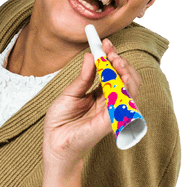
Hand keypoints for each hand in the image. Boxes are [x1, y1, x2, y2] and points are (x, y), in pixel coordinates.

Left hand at [43, 41, 141, 171]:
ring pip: (131, 88)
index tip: (105, 43)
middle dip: (121, 62)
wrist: (54, 142)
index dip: (111, 57)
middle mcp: (110, 101)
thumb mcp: (71, 92)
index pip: (112, 72)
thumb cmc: (60, 121)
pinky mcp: (113, 120)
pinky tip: (120, 77)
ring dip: (126, 71)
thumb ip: (84, 77)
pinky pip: (126, 102)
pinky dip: (126, 88)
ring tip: (116, 61)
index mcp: (100, 94)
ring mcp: (113, 111)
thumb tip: (90, 56)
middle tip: (110, 51)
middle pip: (126, 78)